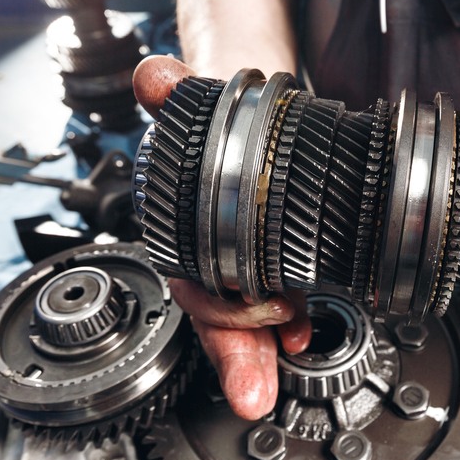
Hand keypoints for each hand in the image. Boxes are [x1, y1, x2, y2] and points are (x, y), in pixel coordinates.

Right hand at [133, 55, 311, 418]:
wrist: (243, 110)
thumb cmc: (219, 119)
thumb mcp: (199, 100)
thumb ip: (175, 89)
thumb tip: (155, 77)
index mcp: (183, 227)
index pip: (192, 285)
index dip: (220, 311)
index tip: (259, 320)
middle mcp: (208, 253)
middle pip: (220, 317)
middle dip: (241, 349)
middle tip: (261, 383)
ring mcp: (242, 260)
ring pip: (246, 319)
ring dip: (266, 343)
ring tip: (295, 349)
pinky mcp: (275, 259)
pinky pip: (276, 300)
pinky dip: (290, 321)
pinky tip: (304, 330)